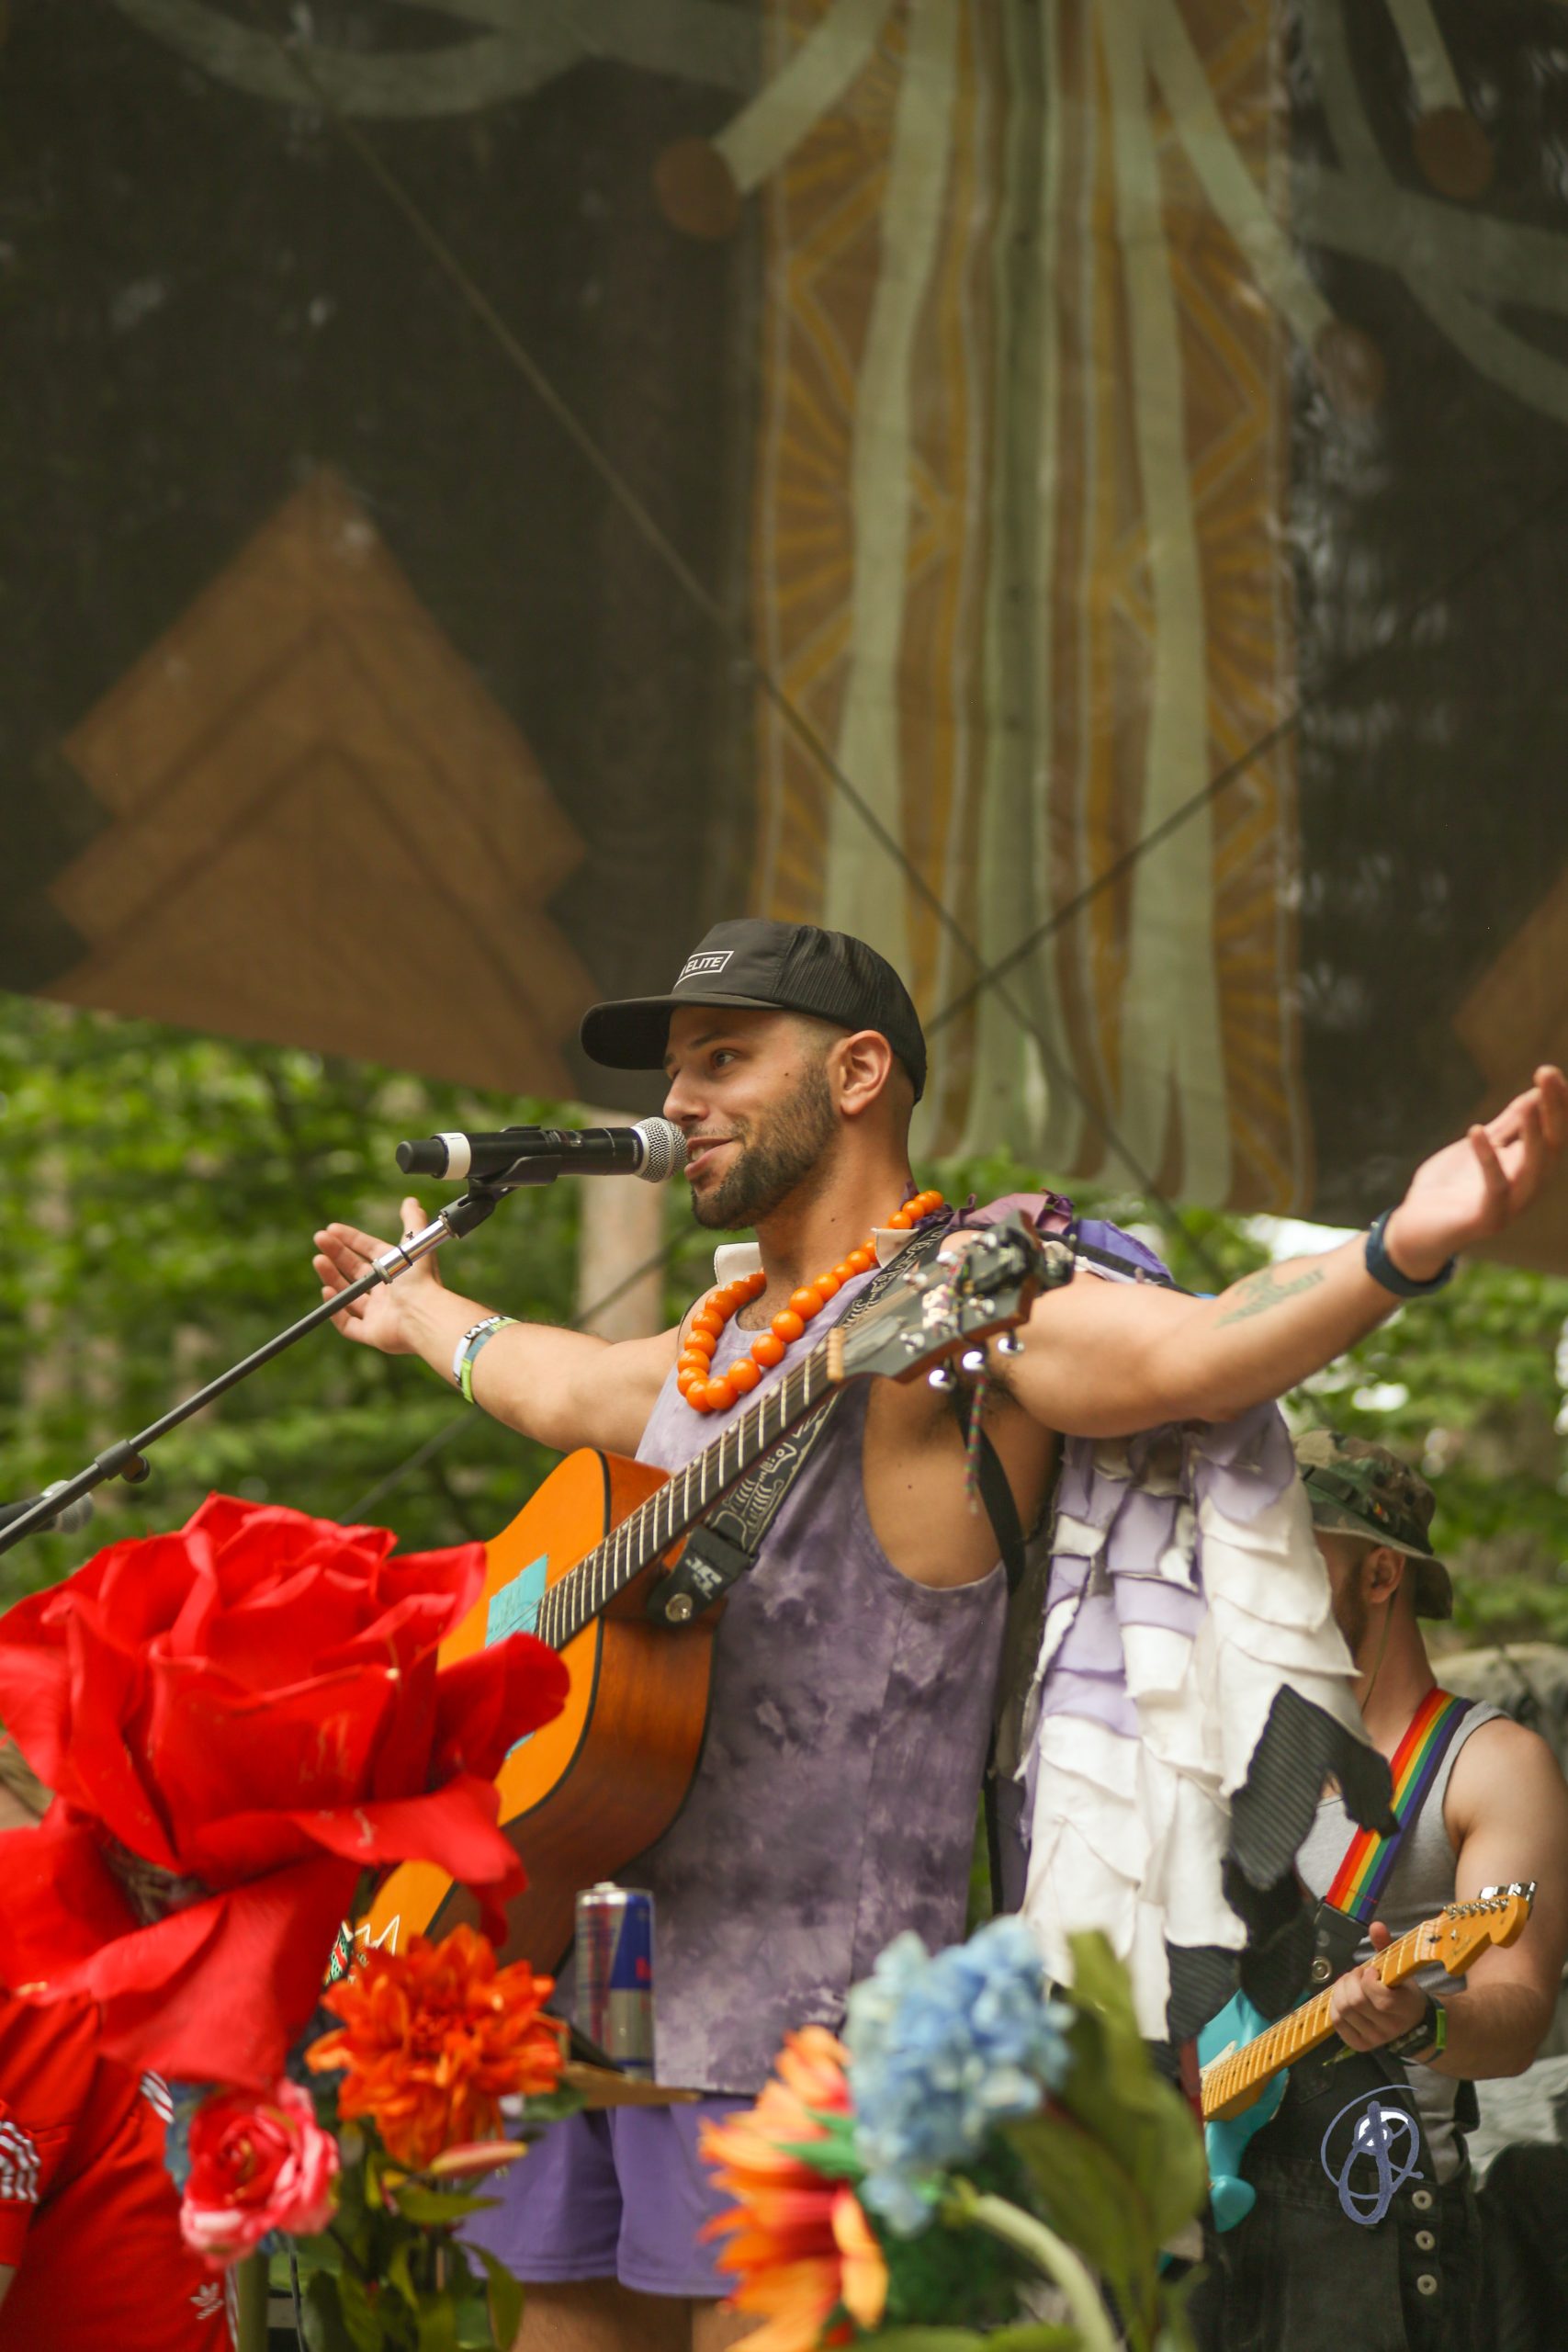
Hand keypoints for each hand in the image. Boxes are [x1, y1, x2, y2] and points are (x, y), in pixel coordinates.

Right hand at [312, 1194, 441, 1356]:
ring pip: (349, 1295)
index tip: (331, 1229)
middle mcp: (387, 1291)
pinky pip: (349, 1324)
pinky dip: (336, 1311)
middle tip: (319, 1240)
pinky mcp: (372, 1333)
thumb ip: (413, 1221)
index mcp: (397, 1270)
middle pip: (355, 1270)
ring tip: (318, 1261)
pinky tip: (327, 1292)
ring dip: (332, 1277)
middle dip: (336, 1254)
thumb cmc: (421, 1281)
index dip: (351, 1239)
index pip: (369, 1250)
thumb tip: (411, 1200)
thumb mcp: (416, 1243)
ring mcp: (379, 1313)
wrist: (423, 1315)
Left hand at [1330, 1922, 1430, 2052]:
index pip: (1380, 1998)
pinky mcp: (1360, 2045)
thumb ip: (1386, 1946)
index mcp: (1405, 2009)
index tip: (1372, 1971)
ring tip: (1350, 1982)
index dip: (1369, 1979)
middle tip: (1357, 1973)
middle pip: (1356, 2002)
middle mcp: (1391, 2029)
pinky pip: (1337, 2023)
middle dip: (1351, 1980)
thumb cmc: (1402, 1990)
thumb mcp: (1398, 1968)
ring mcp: (1375, 2039)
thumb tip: (1375, 1925)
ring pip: (1344, 2011)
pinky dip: (1335, 2004)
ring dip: (1341, 1990)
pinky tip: (1343, 1995)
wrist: (1410, 2022)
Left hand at [1383, 1065, 1567, 1279]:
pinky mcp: (1485, 1221)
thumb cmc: (1450, 1187)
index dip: (1558, 1104)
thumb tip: (1536, 1095)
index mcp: (1528, 1170)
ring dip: (1533, 1134)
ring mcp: (1509, 1207)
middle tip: (1547, 1072)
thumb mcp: (1480, 1148)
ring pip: (1533, 1170)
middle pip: (1551, 1147)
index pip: (1554, 1134)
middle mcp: (1526, 1189)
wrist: (1415, 1230)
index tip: (1551, 1071)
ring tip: (1529, 1101)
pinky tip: (1476, 1130)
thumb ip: (1508, 1126)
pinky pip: (1494, 1189)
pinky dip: (1488, 1159)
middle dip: (1554, 1110)